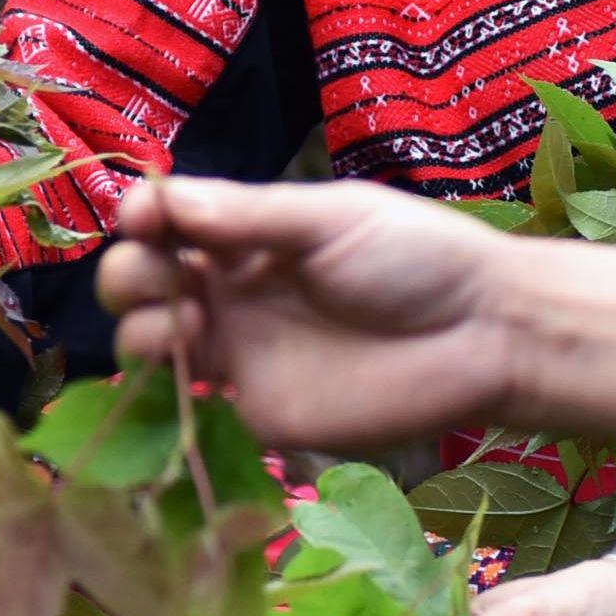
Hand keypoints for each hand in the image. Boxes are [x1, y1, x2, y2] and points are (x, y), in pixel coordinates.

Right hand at [96, 174, 615, 453]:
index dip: (142, 219)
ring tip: (193, 326)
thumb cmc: (419, 259)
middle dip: (130, 275)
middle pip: (142, 282)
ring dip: (144, 329)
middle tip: (167, 278)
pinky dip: (167, 393)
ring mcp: (240, 355)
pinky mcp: (257, 414)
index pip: (166, 223)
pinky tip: (196, 370)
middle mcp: (233, 292)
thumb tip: (165, 201)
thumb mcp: (334, 219)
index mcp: (248, 235)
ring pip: (150, 344)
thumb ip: (251, 216)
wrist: (485, 337)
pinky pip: (189, 411)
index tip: (144, 219)